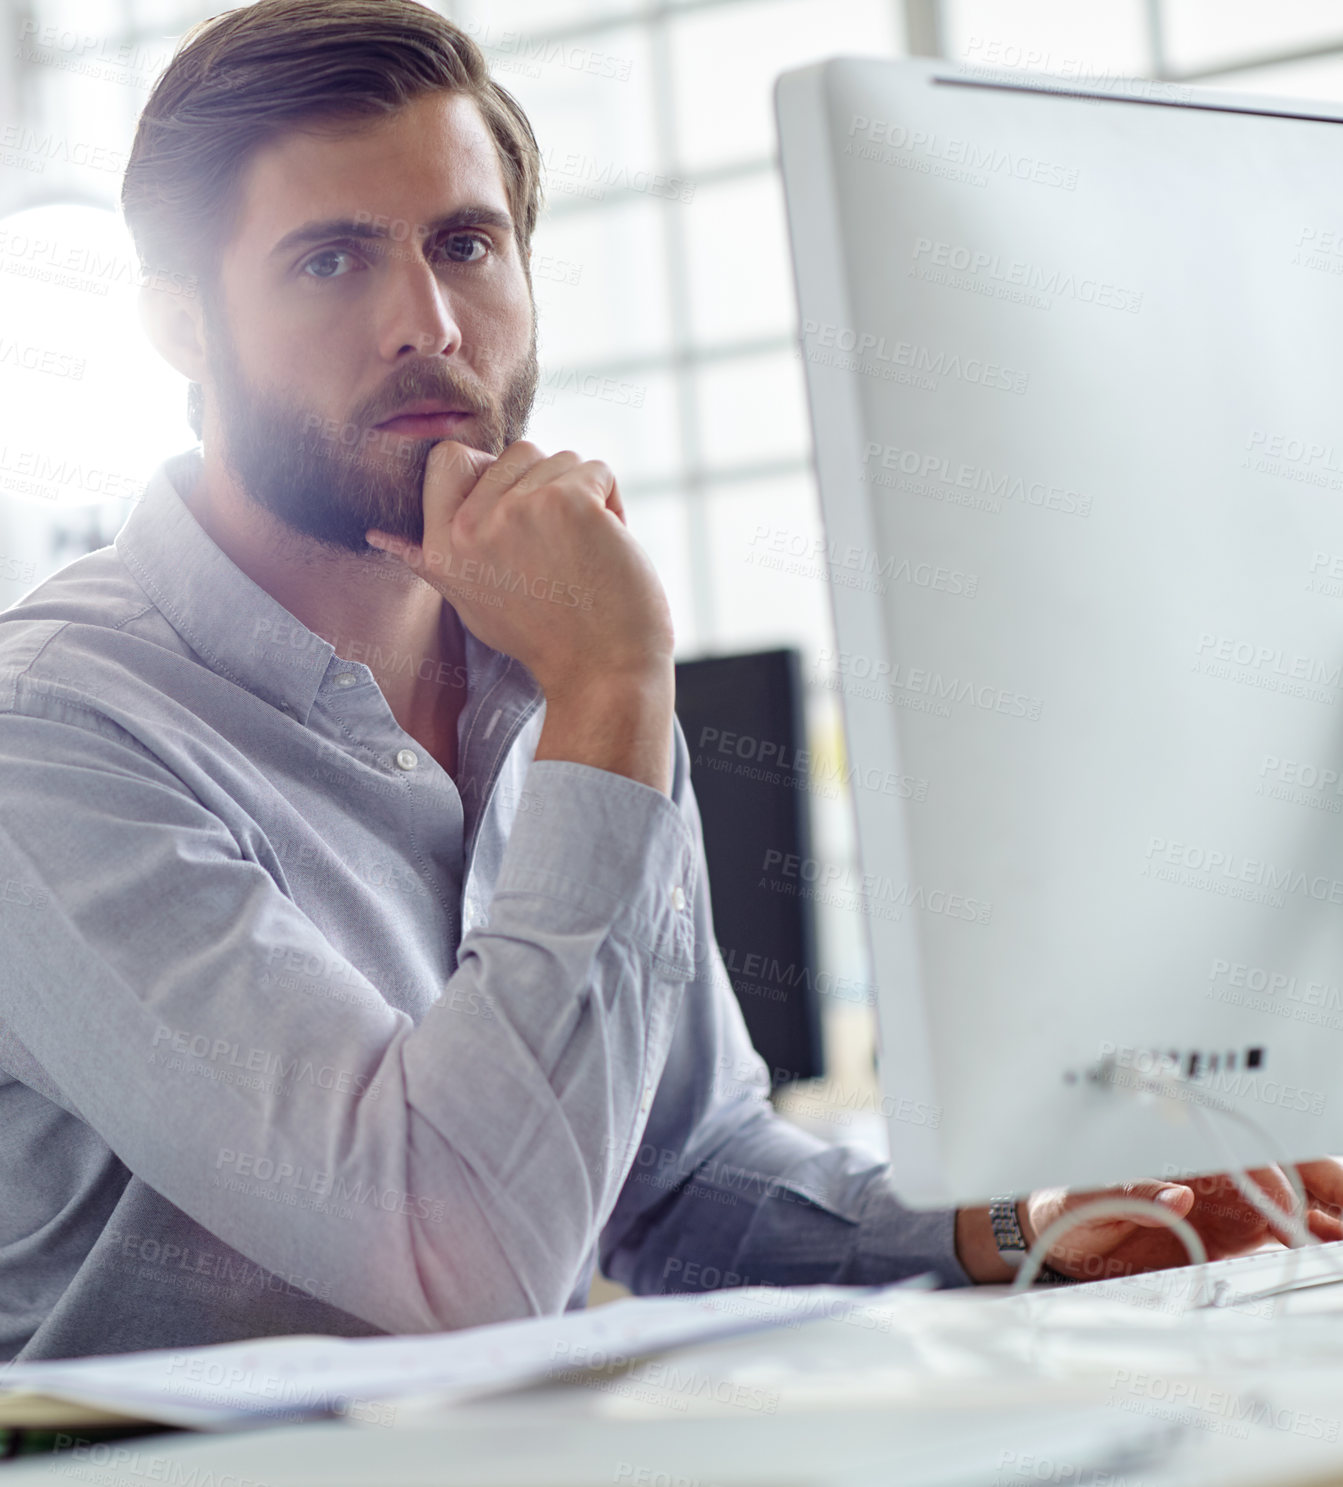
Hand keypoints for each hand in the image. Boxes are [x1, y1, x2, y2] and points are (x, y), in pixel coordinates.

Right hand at [365, 440, 675, 791]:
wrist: (603, 673)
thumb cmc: (545, 639)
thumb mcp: (470, 602)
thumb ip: (433, 561)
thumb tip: (377, 535)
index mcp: (442, 547)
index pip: (448, 458)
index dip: (492, 471)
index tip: (519, 514)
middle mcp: (471, 526)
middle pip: (518, 452)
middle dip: (551, 488)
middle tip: (563, 548)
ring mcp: (518, 509)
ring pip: (562, 458)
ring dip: (586, 497)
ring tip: (586, 551)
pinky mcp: (568, 502)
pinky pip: (599, 470)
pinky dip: (614, 502)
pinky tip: (610, 546)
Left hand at [1024, 1157, 1342, 1281]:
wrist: (1054, 1237)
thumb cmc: (1065, 1202)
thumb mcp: (1083, 1196)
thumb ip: (1129, 1193)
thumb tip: (1178, 1196)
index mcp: (1183, 1152)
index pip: (1246, 1153)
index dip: (1278, 1178)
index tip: (1295, 1212)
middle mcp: (1214, 1176)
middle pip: (1289, 1174)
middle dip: (1328, 1195)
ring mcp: (1228, 1208)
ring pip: (1296, 1207)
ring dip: (1326, 1223)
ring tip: (1339, 1250)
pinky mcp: (1229, 1241)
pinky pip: (1279, 1241)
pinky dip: (1309, 1246)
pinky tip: (1324, 1260)